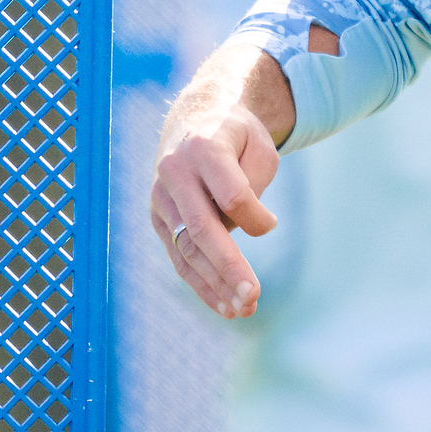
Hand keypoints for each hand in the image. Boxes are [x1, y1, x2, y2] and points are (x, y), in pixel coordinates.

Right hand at [150, 37, 298, 319]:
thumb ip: (254, 186)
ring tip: (244, 309)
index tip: (273, 222)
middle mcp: (174, 172)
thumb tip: (248, 230)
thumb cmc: (236, 138)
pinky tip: (225, 306)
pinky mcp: (157, 218)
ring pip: (187, 249)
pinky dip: (202, 285)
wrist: (193, 121)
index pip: (230, 194)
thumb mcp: (259, 147)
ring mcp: (160, 197)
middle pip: (201, 228)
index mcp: (203, 147)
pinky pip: (179, 257)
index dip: (255, 216)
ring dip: (216, 284)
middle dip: (228, 266)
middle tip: (253, 296)